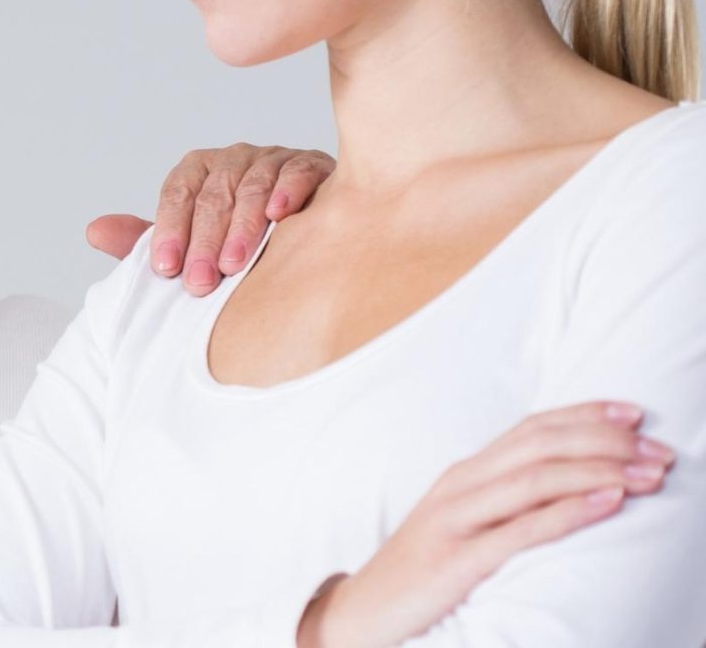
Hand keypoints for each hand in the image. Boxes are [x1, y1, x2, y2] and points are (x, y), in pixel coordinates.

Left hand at [85, 144, 334, 295]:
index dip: (169, 231)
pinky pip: (299, 173)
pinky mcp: (313, 166)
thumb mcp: (192, 242)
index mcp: (199, 172)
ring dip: (242, 228)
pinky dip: (288, 191)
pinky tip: (280, 216)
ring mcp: (274, 160)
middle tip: (198, 282)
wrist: (307, 232)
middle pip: (213, 196)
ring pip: (253, 187)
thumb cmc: (238, 240)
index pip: (177, 194)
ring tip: (233, 266)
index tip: (165, 269)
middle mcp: (233, 160)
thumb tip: (93, 231)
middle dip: (203, 242)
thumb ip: (148, 240)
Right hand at [297, 401, 674, 647]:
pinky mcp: (456, 561)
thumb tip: (570, 482)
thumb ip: (504, 498)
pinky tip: (607, 502)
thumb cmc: (423, 568)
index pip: (532, 428)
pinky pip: (520, 530)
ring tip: (649, 474)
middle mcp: (459, 486)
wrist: (364, 610)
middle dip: (607, 442)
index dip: (586, 415)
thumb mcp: (462, 521)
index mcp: (464, 473)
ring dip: (600, 471)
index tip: (637, 414)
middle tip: (661, 452)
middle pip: (539, 446)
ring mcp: (454, 521)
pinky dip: (568, 512)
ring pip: (535, 479)